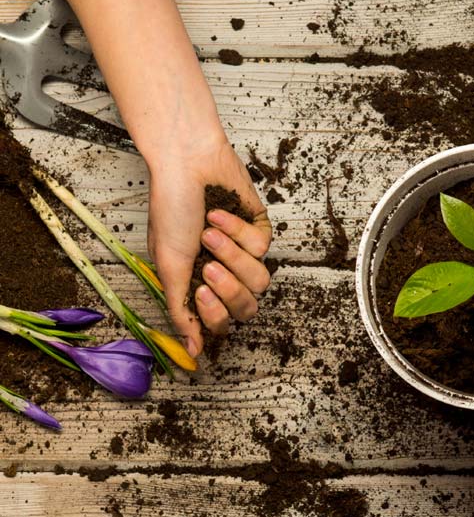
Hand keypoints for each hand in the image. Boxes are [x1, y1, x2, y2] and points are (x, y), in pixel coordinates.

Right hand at [148, 136, 270, 356]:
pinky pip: (262, 247)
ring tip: (210, 231)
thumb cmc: (171, 209)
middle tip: (209, 265)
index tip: (202, 290)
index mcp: (199, 285)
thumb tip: (193, 351)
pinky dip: (238, 230)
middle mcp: (225, 273)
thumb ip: (181, 309)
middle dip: (230, 287)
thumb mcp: (168, 263)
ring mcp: (244, 254)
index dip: (216, 313)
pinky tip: (218, 212)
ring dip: (233, 255)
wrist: (187, 164)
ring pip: (260, 280)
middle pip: (247, 307)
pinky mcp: (260, 232)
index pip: (222, 322)